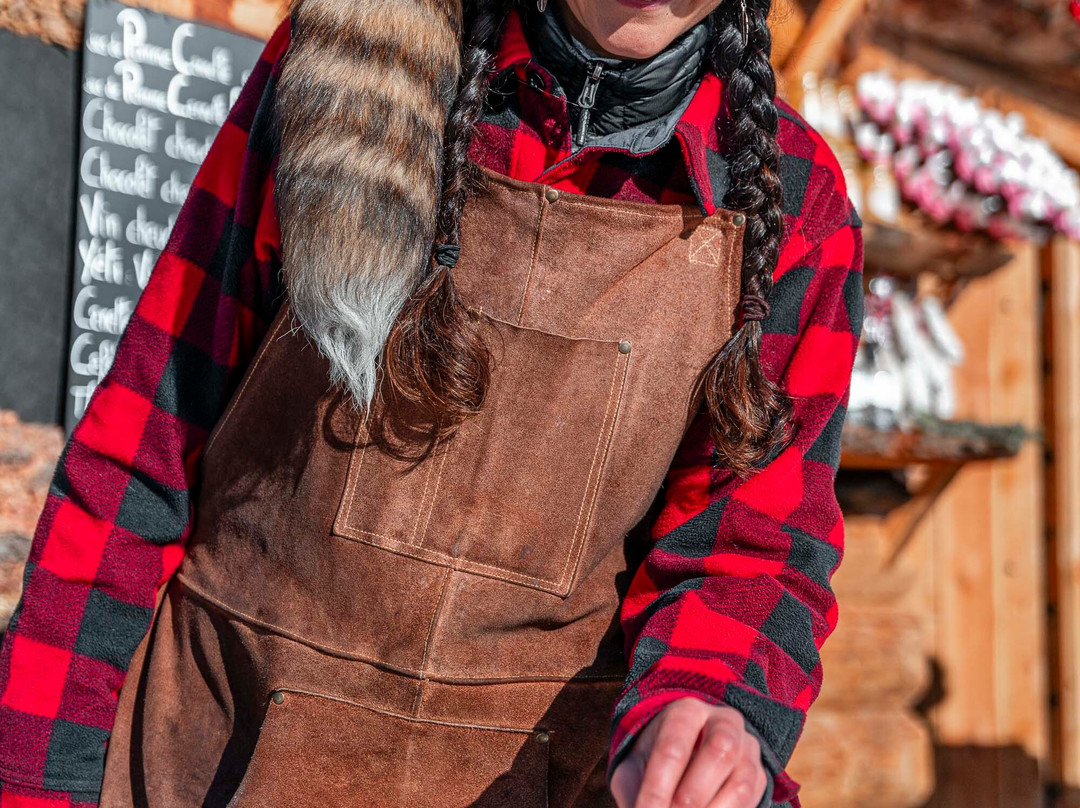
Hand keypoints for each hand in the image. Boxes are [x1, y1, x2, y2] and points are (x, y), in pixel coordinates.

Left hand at [611, 698, 767, 807]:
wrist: (682, 761)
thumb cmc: (653, 764)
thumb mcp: (635, 768)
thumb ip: (633, 789)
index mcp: (686, 712)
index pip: (672, 750)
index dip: (656, 790)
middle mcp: (723, 721)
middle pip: (719, 753)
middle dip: (692, 797)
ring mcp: (747, 747)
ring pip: (742, 782)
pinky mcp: (760, 775)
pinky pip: (753, 800)